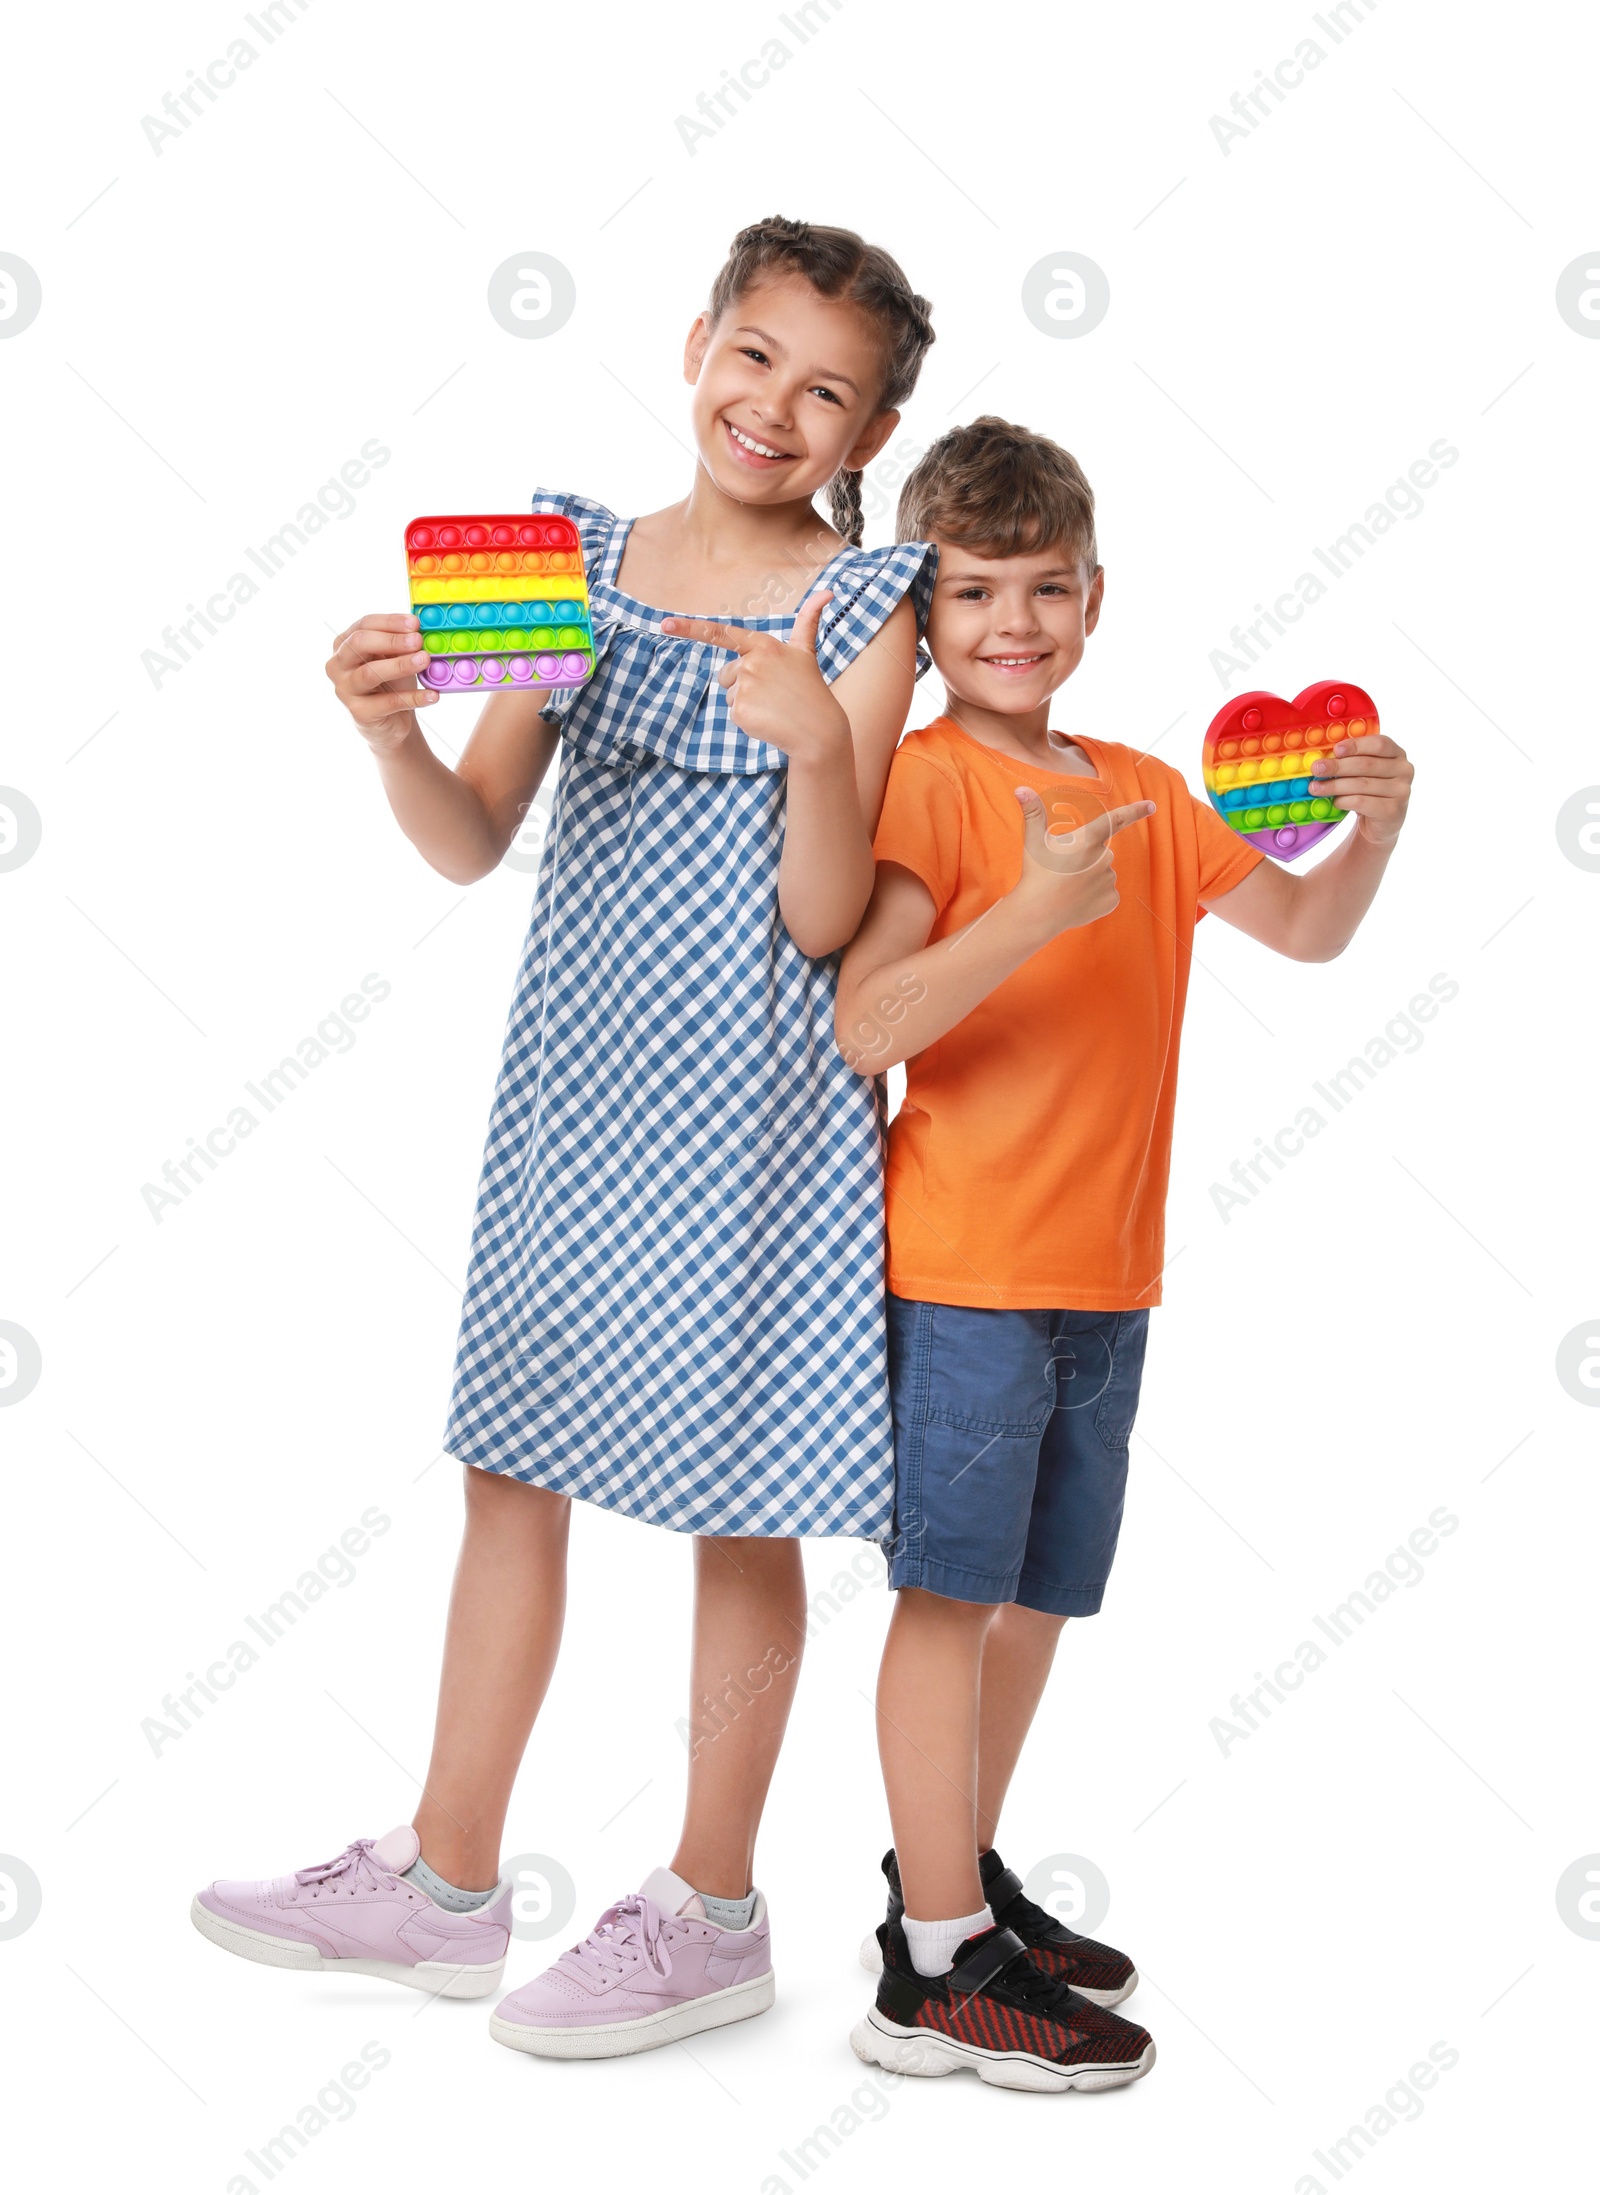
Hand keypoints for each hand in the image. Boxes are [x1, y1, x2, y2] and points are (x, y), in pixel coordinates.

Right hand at [326, 613, 437, 752]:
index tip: (415, 623)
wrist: (390, 722)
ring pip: (370, 673)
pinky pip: (388, 703)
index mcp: (344, 644)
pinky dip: (413, 698)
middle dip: (391, 640)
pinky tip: (431, 695)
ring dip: (400, 665)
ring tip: (424, 660)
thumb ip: (400, 643)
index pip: (364, 625)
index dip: (390, 622)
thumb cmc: (390, 684)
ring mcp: (345, 689)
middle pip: (360, 644)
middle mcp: (338, 665)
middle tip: (418, 641)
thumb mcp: (393, 658)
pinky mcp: (359, 713)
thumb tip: (420, 630)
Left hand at [660, 591, 846, 761]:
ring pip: (729, 693)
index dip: (690, 628)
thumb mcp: (806, 651)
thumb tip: (828, 591)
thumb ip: (809, 619)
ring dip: (746, 701)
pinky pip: (733, 712)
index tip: (664, 624)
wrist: (818, 729)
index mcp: (764, 645)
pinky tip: (768, 719)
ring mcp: (745, 686)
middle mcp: (751, 662)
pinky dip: (748, 719)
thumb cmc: (811, 689)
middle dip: (742, 684)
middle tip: (772, 693)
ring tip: (772, 706)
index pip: (721, 634)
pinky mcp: (740, 710)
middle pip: (726, 674)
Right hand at [1010, 787, 1155, 935]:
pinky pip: (1107, 892)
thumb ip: (1033, 812)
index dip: (1136, 811)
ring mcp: (1109, 880)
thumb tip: (1020, 789)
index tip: (1152, 805)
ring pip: (1103, 873)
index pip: (1117, 820)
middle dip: (1086, 858)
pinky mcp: (1112, 900)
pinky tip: (1077, 900)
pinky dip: (1095, 896)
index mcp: (1088, 840)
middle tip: (1064, 870)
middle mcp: (1104, 858)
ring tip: (1068, 887)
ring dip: (1090, 877)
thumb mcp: (1033, 840)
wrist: (1037, 914)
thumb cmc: (1035, 873)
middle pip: (1101, 852)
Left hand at [1309, 730, 1412, 847]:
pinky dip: (1344, 801)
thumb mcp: (1364, 773)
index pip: (1379, 744)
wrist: (1380, 825)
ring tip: (1315, 788)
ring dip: (1334, 785)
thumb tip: (1322, 758)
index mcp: (1397, 754)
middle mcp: (1404, 770)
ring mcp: (1402, 791)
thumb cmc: (1368, 792)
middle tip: (1316, 769)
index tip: (1335, 749)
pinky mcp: (1393, 811)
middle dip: (1337, 766)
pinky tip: (1334, 801)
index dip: (1356, 745)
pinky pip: (1362, 802)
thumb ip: (1352, 760)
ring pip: (1362, 784)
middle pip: (1366, 764)